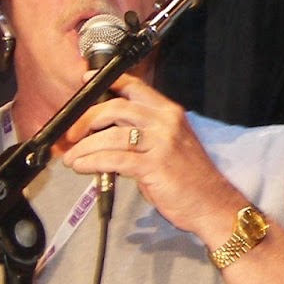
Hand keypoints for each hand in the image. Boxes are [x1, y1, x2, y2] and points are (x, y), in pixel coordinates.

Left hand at [59, 74, 246, 242]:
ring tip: (72, 158)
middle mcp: (165, 122)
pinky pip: (114, 159)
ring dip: (84, 147)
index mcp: (169, 113)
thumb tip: (107, 132)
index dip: (109, 82)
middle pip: (117, 108)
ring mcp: (161, 143)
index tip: (86, 80)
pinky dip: (92, 162)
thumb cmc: (190, 177)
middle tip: (72, 134)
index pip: (136, 88)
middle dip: (87, 119)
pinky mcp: (154, 165)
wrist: (212, 203)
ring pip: (111, 135)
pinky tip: (82, 167)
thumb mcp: (169, 145)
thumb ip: (143, 133)